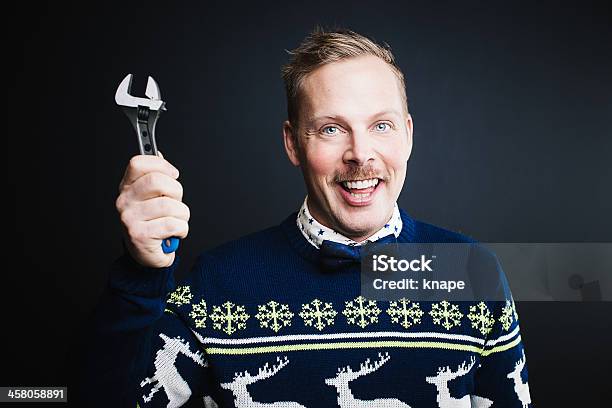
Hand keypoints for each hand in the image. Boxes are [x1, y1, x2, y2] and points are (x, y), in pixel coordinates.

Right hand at [115, 152, 188, 267]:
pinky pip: (173, 224)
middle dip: (176, 192)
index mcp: (127, 187)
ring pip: (170, 205)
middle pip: (157, 181)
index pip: (138, 163)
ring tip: (175, 220)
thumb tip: (158, 154)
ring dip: (182, 214)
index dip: (161, 165)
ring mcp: (130, 218)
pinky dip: (181, 229)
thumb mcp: (151, 197)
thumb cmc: (152, 222)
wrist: (146, 253)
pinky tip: (174, 232)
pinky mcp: (140, 235)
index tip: (173, 174)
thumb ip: (155, 176)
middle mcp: (125, 201)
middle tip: (175, 202)